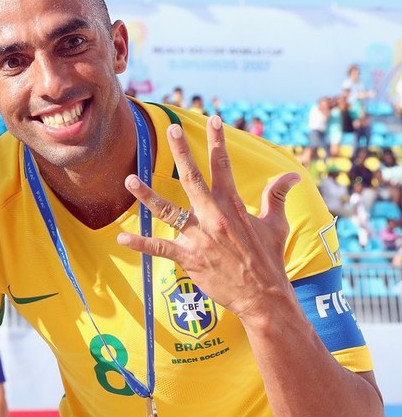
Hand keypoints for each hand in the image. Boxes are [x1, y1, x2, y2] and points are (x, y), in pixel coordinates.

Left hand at [116, 116, 300, 319]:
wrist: (264, 297)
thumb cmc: (269, 259)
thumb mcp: (277, 224)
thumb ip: (278, 197)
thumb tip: (294, 176)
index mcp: (233, 205)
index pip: (224, 166)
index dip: (218, 141)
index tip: (213, 119)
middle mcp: (214, 216)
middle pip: (194, 178)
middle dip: (182, 152)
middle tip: (171, 129)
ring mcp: (200, 237)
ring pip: (168, 211)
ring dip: (147, 195)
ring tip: (129, 178)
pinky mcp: (189, 258)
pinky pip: (160, 249)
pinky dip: (140, 244)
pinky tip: (121, 238)